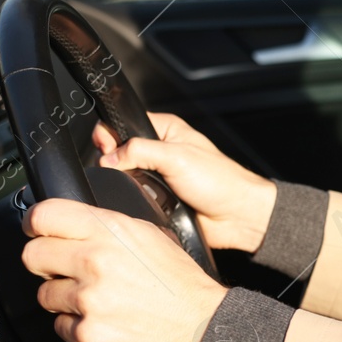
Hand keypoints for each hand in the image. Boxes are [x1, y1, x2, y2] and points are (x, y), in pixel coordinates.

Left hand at [21, 197, 226, 341]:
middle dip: (45, 265)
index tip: (36, 232)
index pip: (44, 215)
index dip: (34, 224)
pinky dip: (77, 327)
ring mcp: (90, 299)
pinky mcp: (89, 333)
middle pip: (33, 255)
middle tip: (63, 271)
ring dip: (64, 300)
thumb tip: (74, 224)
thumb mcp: (149, 234)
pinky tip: (101, 321)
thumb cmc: (178, 282)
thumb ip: (107, 227)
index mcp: (109, 231)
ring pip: (45, 295)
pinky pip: (61, 327)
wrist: (201, 325)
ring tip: (95, 301)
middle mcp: (95, 260)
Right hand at [91, 113, 275, 253]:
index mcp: (166, 130)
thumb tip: (110, 157)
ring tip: (144, 188)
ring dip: (129, 184)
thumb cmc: (221, 182)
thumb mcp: (177, 157)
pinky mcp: (157, 198)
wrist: (237, 217)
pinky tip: (146, 203)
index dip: (111, 134)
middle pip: (120, 152)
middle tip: (126, 170)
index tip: (105, 147)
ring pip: (125, 177)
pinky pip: (135, 197)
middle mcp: (160, 150)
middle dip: (117, 162)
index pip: (125, 124)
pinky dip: (136, 200)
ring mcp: (158, 175)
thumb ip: (140, 151)